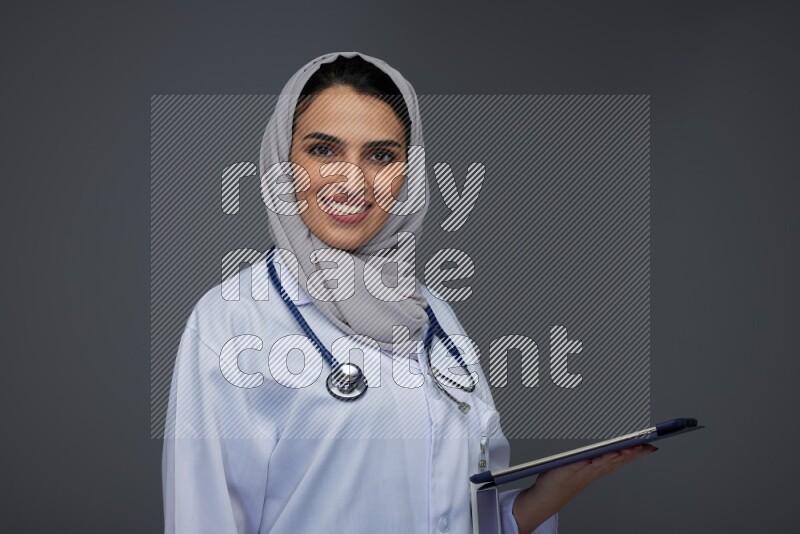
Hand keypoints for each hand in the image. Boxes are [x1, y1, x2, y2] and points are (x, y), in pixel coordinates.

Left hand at [511, 444, 657, 533]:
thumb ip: (596, 458)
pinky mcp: (569, 470)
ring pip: (603, 462)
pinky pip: (584, 464)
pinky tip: (605, 455)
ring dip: (617, 456)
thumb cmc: (563, 480)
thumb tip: (611, 448)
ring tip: (630, 448)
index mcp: (596, 467)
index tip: (651, 447)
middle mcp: (592, 470)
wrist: (546, 497)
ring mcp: (581, 472)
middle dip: (631, 452)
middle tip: (646, 445)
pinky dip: (596, 460)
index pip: (620, 458)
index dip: (636, 453)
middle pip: (616, 459)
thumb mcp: (582, 467)